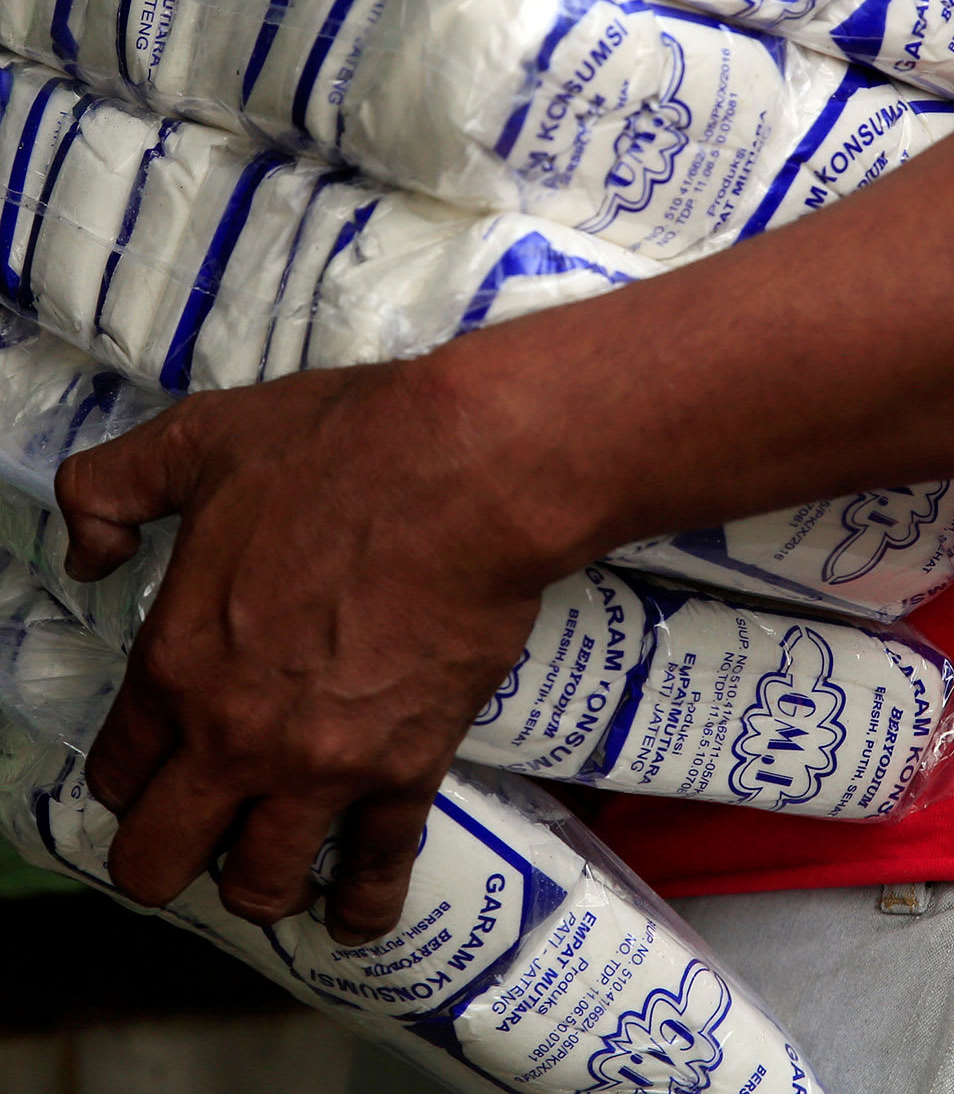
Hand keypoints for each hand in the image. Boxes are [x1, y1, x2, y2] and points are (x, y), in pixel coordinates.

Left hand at [55, 351, 560, 943]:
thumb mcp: (201, 439)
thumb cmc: (341, 449)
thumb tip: (88, 548)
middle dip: (165, 855)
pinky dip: (359, 905)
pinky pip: (374, 873)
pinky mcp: (406, 770)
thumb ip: (115, 489)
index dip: (127, 777)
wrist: (467, 472)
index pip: (117, 772)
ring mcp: (322, 765)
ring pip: (259, 885)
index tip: (149, 770)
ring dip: (257, 880)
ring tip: (270, 861)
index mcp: (176, 662)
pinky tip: (352, 912)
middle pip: (161, 860)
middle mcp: (235, 736)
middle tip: (193, 829)